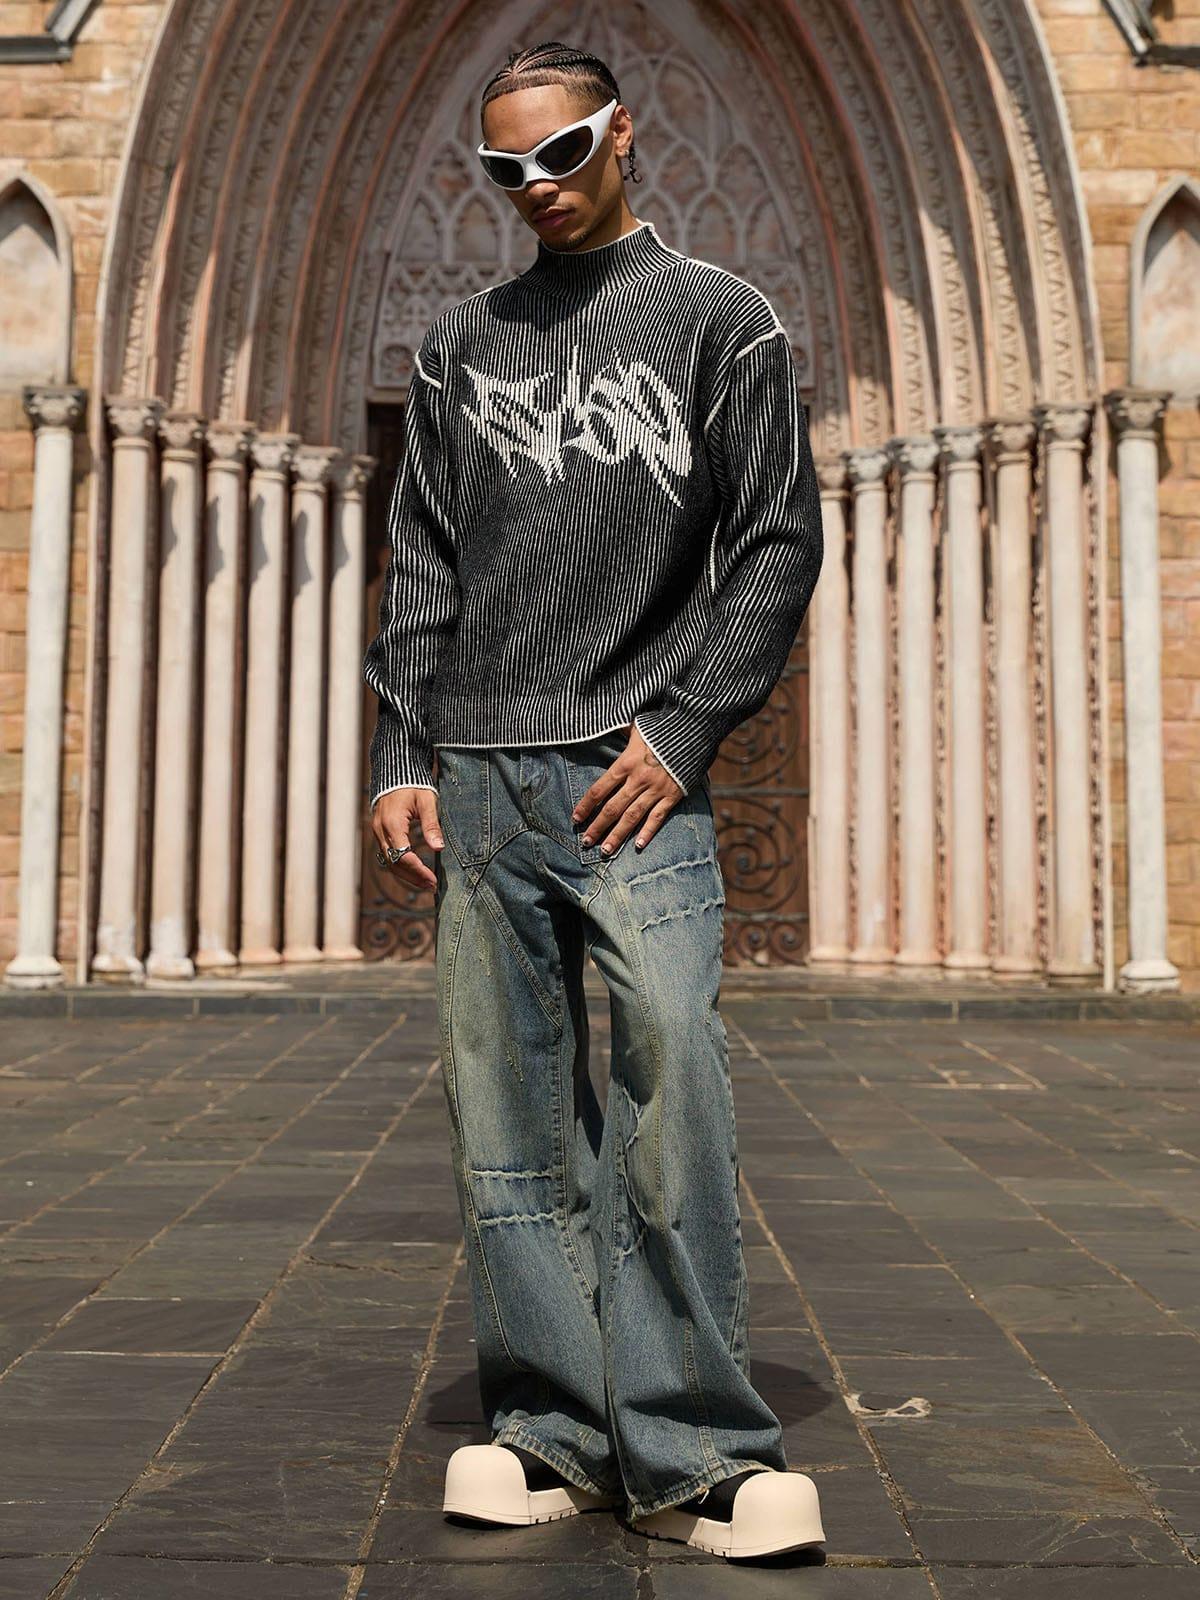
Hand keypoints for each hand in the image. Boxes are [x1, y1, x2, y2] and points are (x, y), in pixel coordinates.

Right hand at [371, 788, 442, 891]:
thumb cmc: (413, 785)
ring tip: (425, 883)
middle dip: (413, 877)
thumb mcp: (427, 802)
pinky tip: (414, 871)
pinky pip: (387, 855)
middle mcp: (381, 830)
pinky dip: (399, 865)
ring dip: (406, 875)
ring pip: (388, 862)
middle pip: (394, 863)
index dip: (418, 871)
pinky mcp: (379, 832)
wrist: (396, 771)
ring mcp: (377, 832)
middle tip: (431, 886)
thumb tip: (439, 848)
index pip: (404, 856)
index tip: (434, 880)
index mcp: (392, 823)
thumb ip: (431, 825)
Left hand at [571, 723, 685, 854]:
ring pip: (632, 817)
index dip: (585, 806)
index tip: (575, 819)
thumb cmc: (661, 727)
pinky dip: (647, 832)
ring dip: (617, 835)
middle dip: (597, 827)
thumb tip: (605, 726)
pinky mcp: (672, 795)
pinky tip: (638, 845)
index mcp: (625, 763)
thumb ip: (620, 733)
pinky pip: (657, 817)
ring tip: (605, 851)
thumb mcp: (636, 727)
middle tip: (585, 842)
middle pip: (612, 808)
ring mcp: (656, 789)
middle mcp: (638, 779)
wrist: (694, 729)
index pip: (599, 789)